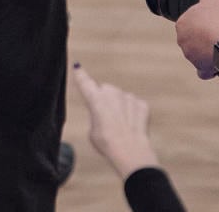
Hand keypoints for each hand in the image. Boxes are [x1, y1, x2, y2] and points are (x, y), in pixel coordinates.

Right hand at [72, 63, 159, 179]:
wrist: (131, 152)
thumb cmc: (107, 143)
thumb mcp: (93, 130)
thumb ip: (95, 115)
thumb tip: (102, 113)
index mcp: (94, 98)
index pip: (84, 81)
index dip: (80, 74)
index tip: (77, 67)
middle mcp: (111, 93)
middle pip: (104, 90)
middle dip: (104, 99)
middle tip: (105, 118)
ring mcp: (128, 97)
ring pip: (120, 98)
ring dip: (119, 107)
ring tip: (119, 126)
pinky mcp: (141, 104)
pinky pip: (134, 105)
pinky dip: (132, 113)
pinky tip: (131, 126)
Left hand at [174, 0, 218, 78]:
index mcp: (182, 23)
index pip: (190, 23)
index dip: (203, 23)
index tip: (213, 23)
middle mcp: (182, 40)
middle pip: (193, 39)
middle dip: (204, 38)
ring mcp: (191, 55)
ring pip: (198, 54)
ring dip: (207, 53)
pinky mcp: (201, 67)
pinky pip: (203, 70)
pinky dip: (209, 70)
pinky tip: (216, 67)